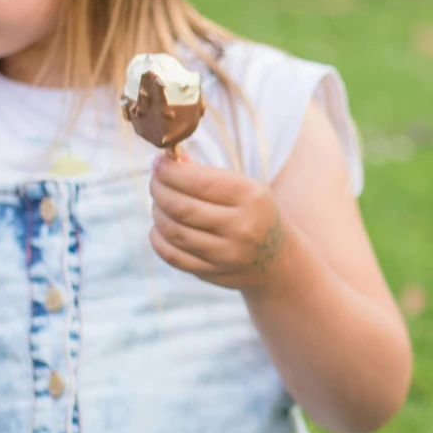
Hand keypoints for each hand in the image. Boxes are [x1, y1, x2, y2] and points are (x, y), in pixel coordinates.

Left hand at [148, 152, 298, 289]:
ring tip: (159, 204)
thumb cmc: (253, 213)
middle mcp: (241, 228)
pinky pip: (173, 255)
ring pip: (173, 231)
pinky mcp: (214, 273)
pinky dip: (158, 238)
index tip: (158, 164)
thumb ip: (206, 174)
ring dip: (157, 213)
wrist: (277, 259)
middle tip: (155, 182)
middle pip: (181, 207)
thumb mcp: (243, 188)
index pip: (198, 182)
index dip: (170, 172)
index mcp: (250, 198)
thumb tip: (167, 159)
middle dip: (159, 190)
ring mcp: (227, 255)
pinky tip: (160, 227)